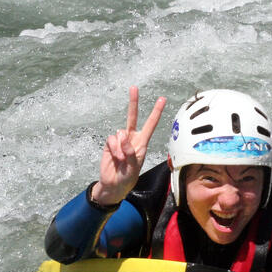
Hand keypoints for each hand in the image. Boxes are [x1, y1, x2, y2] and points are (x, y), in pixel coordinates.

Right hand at [92, 86, 166, 206]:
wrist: (113, 184)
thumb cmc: (127, 178)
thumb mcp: (134, 168)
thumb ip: (131, 153)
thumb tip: (124, 139)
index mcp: (142, 142)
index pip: (150, 124)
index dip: (156, 112)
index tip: (162, 99)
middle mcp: (132, 138)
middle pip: (132, 117)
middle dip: (133, 102)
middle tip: (134, 87)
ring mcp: (120, 141)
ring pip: (120, 133)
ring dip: (121, 148)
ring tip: (122, 160)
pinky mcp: (110, 144)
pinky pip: (111, 140)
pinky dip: (113, 149)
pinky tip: (115, 157)